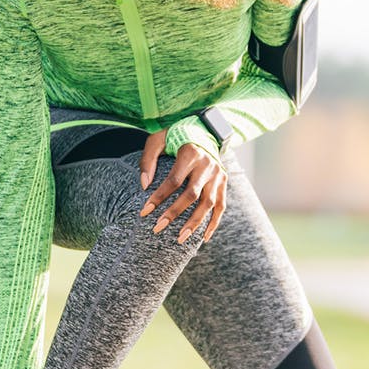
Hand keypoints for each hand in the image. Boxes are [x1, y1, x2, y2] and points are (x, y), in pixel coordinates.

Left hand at [138, 128, 226, 244]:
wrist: (204, 129)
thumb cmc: (176, 136)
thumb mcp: (157, 140)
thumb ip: (148, 160)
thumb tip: (144, 185)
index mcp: (190, 153)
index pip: (173, 180)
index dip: (158, 197)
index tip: (144, 211)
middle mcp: (207, 164)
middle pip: (191, 194)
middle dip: (174, 213)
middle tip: (157, 228)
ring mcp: (218, 174)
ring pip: (208, 203)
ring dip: (194, 223)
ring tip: (180, 239)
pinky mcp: (224, 182)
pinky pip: (221, 206)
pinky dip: (213, 223)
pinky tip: (203, 238)